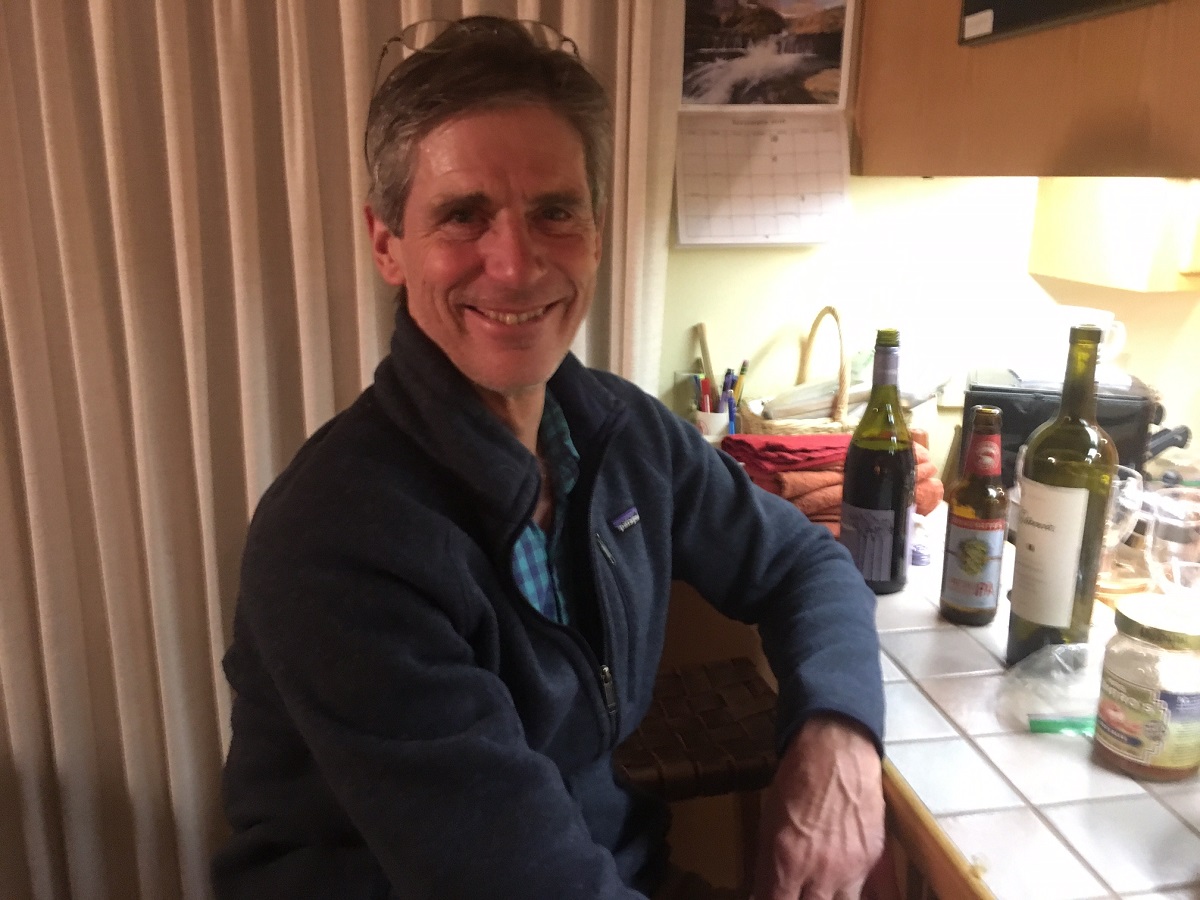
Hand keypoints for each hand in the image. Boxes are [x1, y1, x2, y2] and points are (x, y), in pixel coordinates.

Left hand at [752, 715, 883, 899]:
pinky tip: (845, 885)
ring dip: (828, 899)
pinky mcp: (874, 860)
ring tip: (820, 889)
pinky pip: (870, 891)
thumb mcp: (769, 821)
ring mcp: (851, 868)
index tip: (773, 898)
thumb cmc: (796, 780)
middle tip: (797, 891)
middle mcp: (821, 872)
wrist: (837, 752)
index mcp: (787, 861)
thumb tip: (762, 892)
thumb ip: (767, 864)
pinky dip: (855, 891)